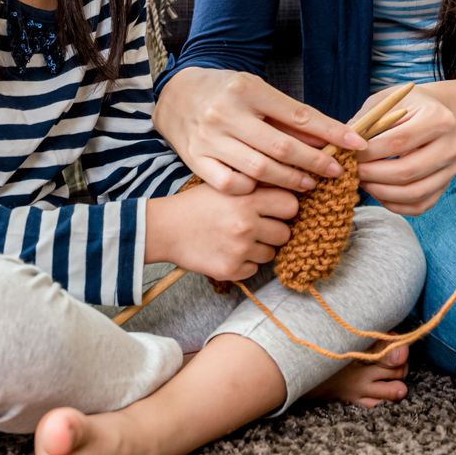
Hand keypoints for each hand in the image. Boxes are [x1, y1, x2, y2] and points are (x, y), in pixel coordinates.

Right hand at [144, 182, 299, 282]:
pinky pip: (254, 270)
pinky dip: (244, 264)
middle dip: (274, 231)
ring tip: (237, 239)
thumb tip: (288, 187)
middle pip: (285, 233)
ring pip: (270, 254)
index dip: (284, 208)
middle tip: (255, 227)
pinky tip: (227, 251)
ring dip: (259, 249)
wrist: (164, 229)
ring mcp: (239, 249)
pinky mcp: (230, 270)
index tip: (275, 210)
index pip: (291, 205)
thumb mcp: (225, 185)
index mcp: (247, 199)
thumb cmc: (196, 204)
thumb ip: (255, 186)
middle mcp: (247, 224)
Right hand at [153, 67, 365, 195]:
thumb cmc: (225, 93)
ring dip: (290, 180)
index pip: (299, 115)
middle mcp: (226, 113)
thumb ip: (289, 117)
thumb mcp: (257, 93)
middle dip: (314, 162)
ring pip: (259, 169)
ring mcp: (209, 138)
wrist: (175, 96)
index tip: (356, 144)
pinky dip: (253, 190)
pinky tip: (265, 190)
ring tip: (307, 184)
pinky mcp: (195, 159)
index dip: (331, 132)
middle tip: (334, 172)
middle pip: (281, 147)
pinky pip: (230, 184)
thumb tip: (327, 137)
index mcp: (247, 90)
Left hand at [354, 85, 455, 216]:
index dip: (370, 152)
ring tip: (363, 182)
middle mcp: (451, 145)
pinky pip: (419, 205)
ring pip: (414, 192)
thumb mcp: (386, 102)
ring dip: (381, 192)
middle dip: (373, 175)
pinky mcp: (446, 186)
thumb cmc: (405, 107)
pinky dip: (395, 204)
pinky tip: (378, 192)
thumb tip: (340, 146)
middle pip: (407, 171)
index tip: (349, 154)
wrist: (436, 117)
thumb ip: (365, 122)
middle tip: (352, 172)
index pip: (399, 141)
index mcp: (437, 118)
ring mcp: (451, 169)